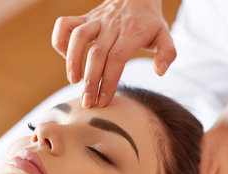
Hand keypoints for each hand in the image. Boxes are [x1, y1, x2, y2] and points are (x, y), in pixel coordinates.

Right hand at [51, 0, 176, 107]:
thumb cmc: (150, 22)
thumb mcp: (165, 35)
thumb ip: (167, 54)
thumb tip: (159, 71)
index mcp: (132, 32)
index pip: (117, 58)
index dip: (108, 81)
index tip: (103, 100)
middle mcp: (112, 25)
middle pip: (97, 54)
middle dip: (91, 80)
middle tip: (88, 102)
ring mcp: (96, 20)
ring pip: (79, 37)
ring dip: (73, 60)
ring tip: (73, 81)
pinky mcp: (85, 17)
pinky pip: (65, 24)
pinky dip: (60, 40)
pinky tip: (65, 58)